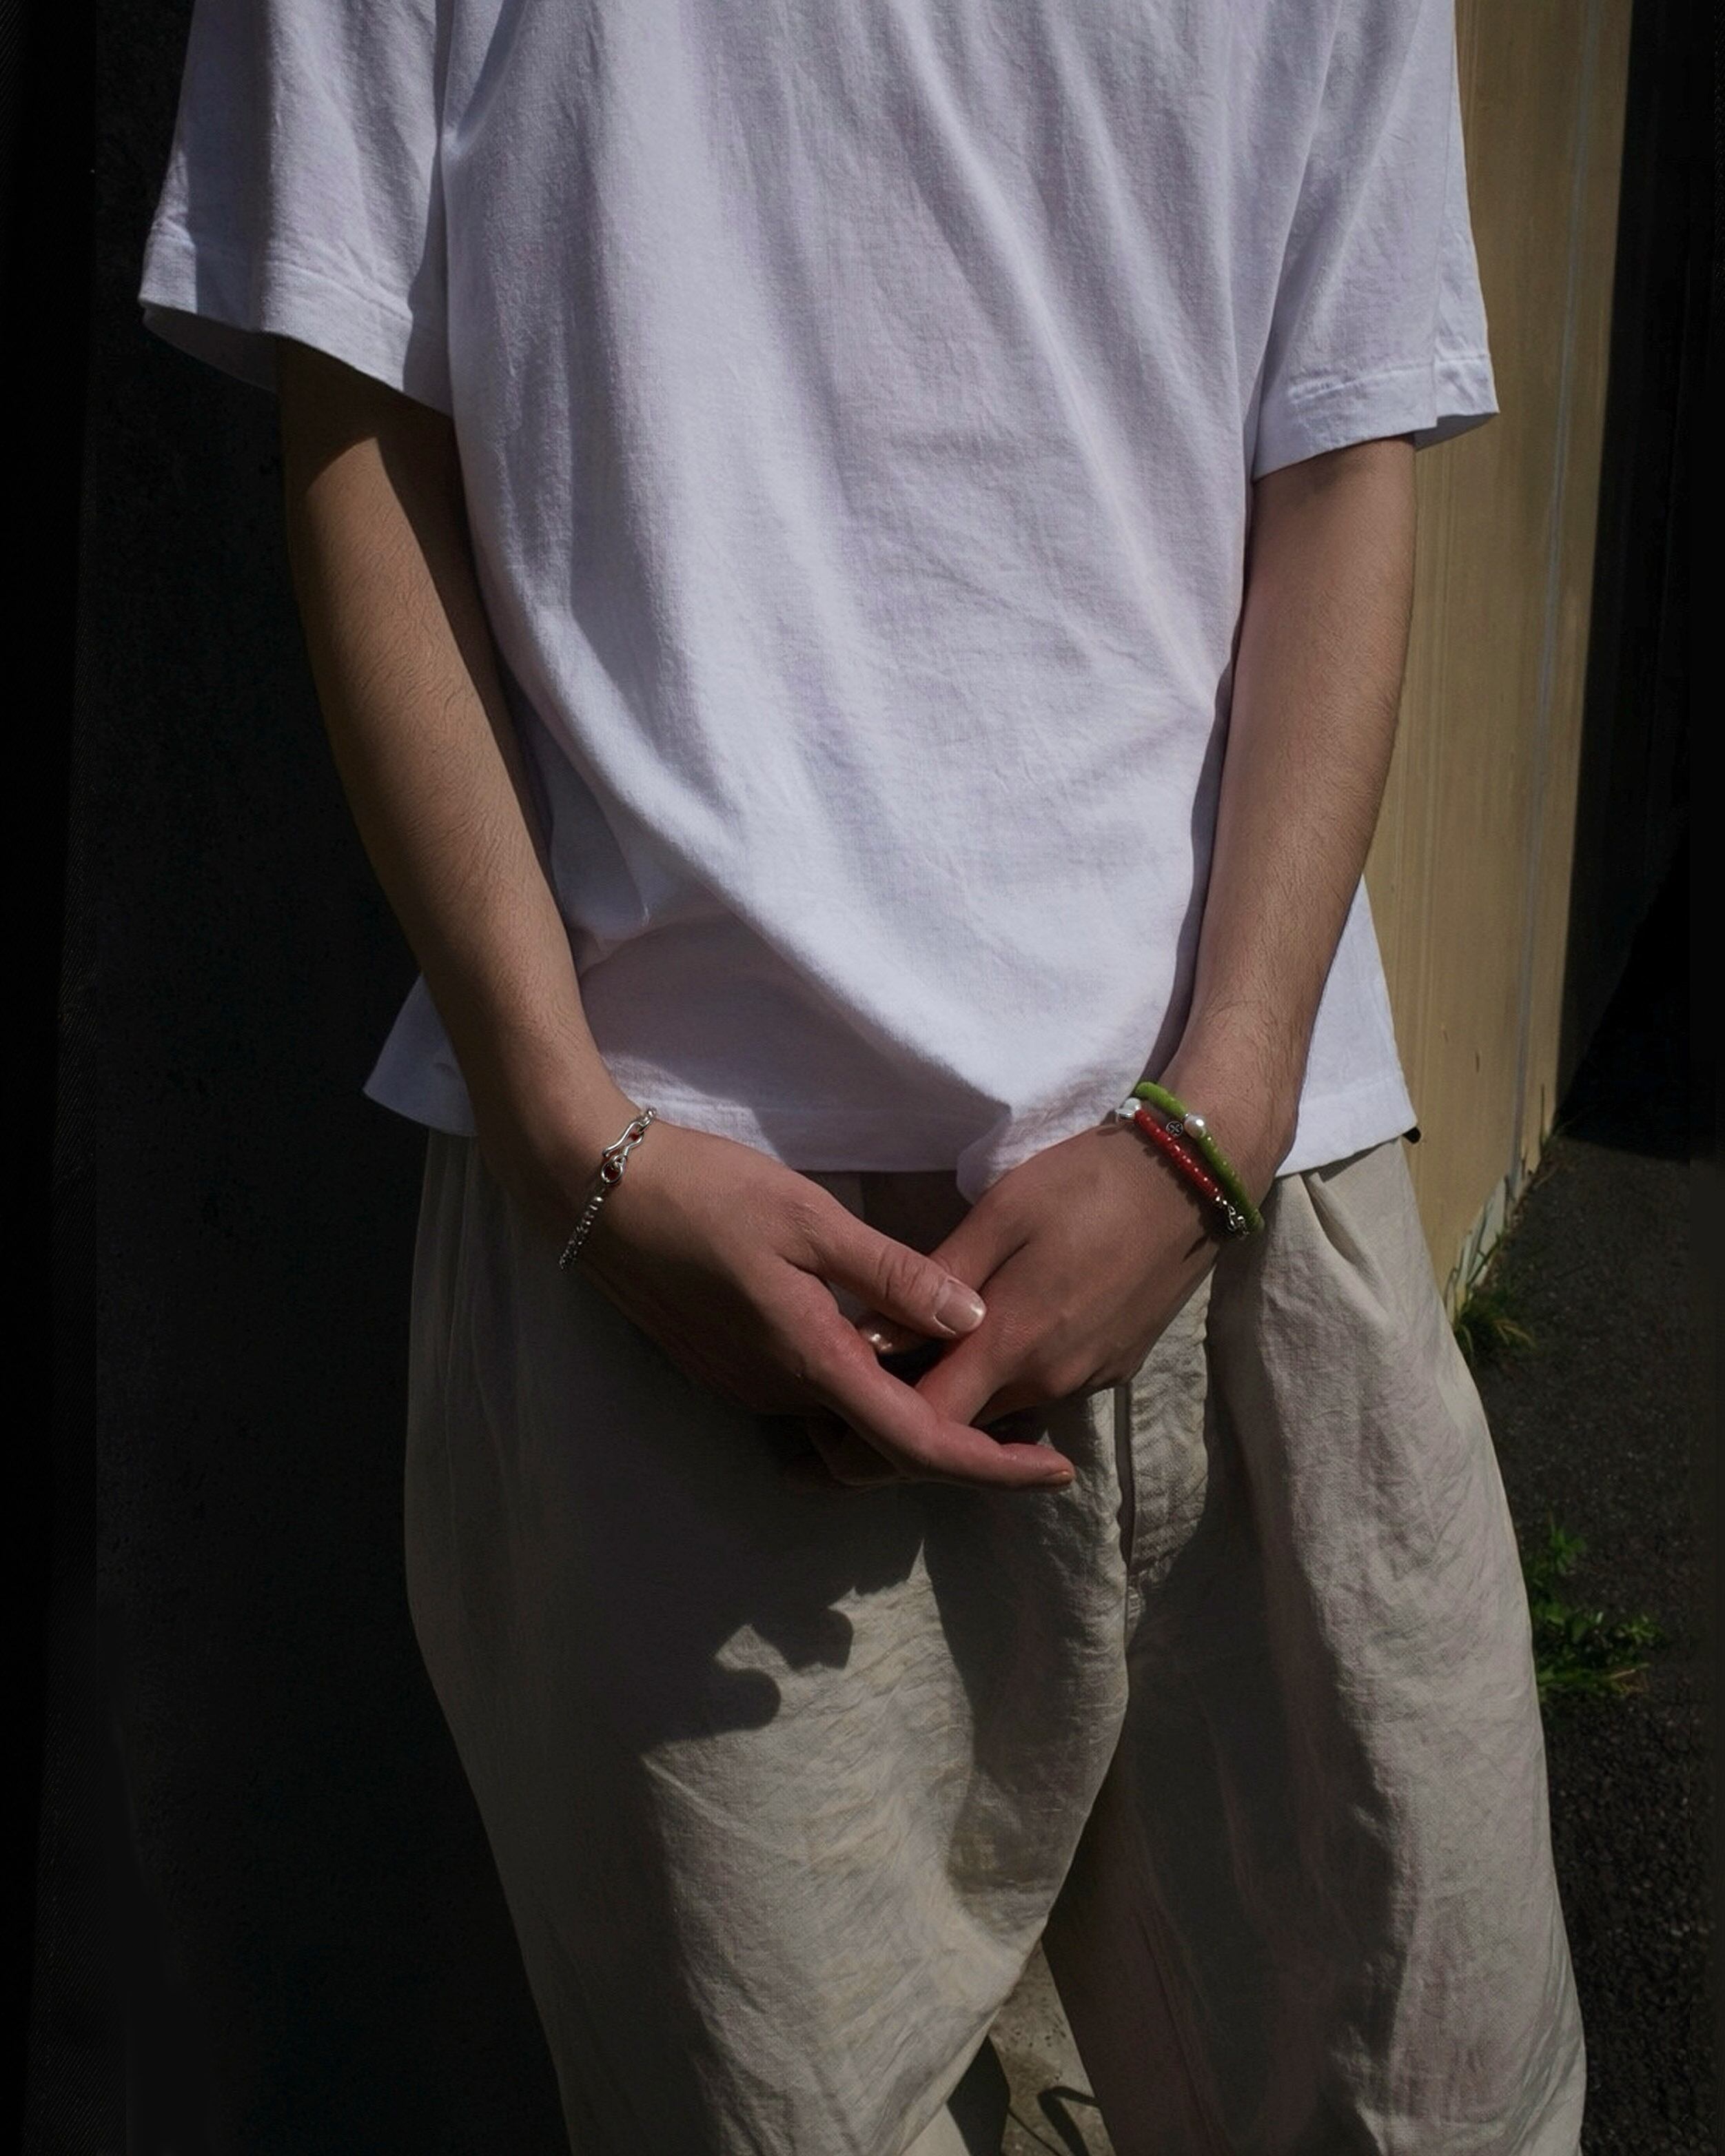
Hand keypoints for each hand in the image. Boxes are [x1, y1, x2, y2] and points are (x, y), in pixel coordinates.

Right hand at [574, 1121, 1076, 1491]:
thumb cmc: (703, 1191)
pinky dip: (870, 1398)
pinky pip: (815, 1402)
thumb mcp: (809, 1217)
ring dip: (916, 1422)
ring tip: (982, 1391)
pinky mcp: (730, 1365)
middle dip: (965, 1450)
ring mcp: (749, 1385)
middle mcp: (780, 1392)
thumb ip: (890, 1274)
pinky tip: (899, 1357)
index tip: (1056, 1472)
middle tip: (1034, 1427)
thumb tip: (971, 1320)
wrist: (593, 1190)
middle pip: (889, 1451)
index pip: (918, 1442)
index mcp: (809, 1360)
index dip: (993, 1467)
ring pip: (851, 1429)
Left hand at [800, 1073, 1287, 1489]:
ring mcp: (1088, 1381)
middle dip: (906, 1419)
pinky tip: (975, 1344)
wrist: (1195, 1180)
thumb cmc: (1089, 1182)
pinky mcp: (1113, 1370)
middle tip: (853, 1387)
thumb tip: (869, 1338)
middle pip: (962, 1427)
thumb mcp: (1001, 1214)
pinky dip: (999, 1383)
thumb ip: (936, 1281)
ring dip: (955, 1398)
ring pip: (1001, 1413)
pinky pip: (1039, 1394)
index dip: (873, 1428)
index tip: (827, 1411)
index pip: (928, 1424)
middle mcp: (1052, 1382)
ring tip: (906, 1361)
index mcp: (1017, 1344)